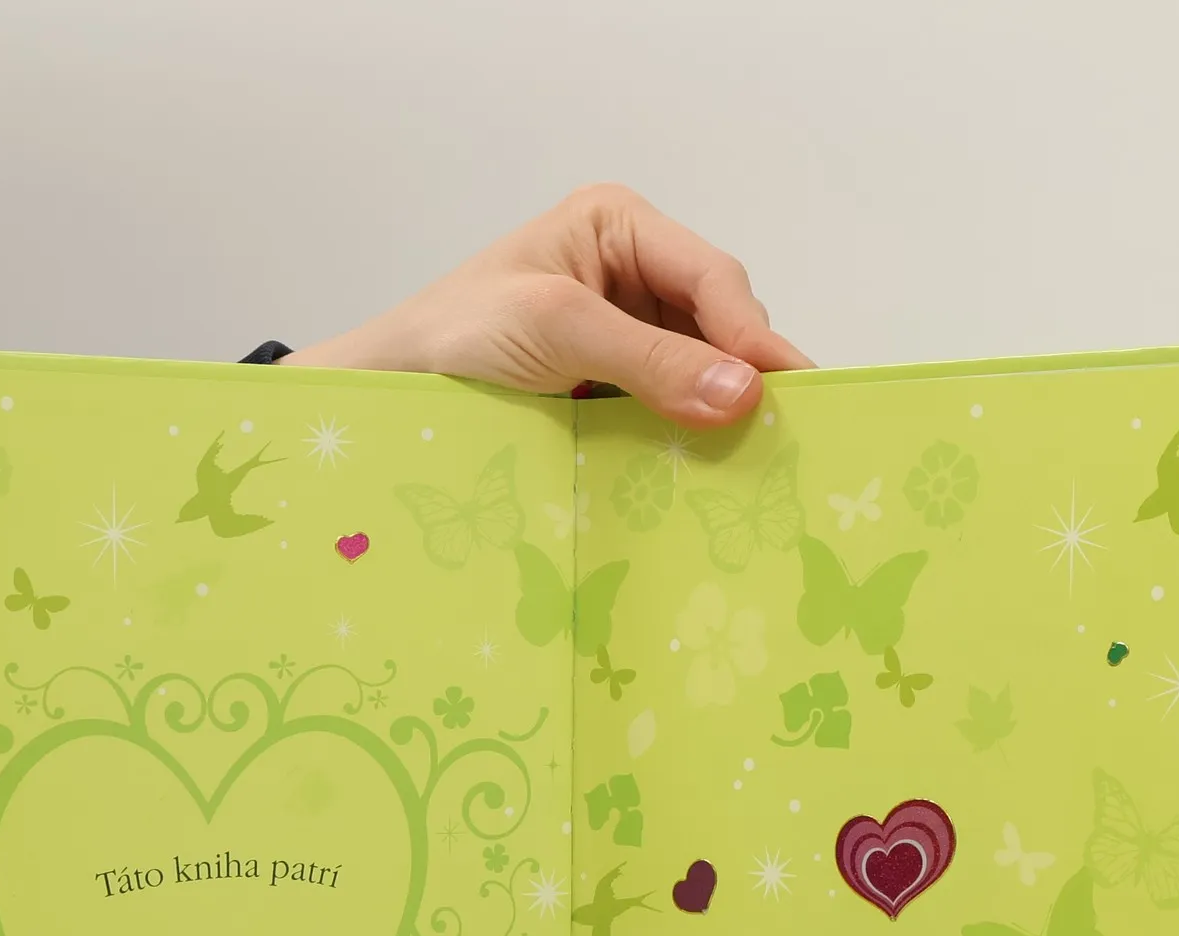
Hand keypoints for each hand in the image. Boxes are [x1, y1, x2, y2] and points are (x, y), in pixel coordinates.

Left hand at [285, 184, 812, 424]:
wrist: (390, 393)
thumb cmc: (455, 336)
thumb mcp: (557, 331)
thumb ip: (650, 361)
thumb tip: (742, 393)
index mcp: (619, 225)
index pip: (712, 277)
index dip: (752, 336)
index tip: (788, 392)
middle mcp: (632, 271)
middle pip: (718, 324)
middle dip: (742, 374)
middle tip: (780, 436)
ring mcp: (624, 332)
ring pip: (702, 372)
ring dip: (718, 413)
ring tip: (752, 460)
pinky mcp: (613, 386)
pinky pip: (669, 408)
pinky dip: (686, 436)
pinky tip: (703, 467)